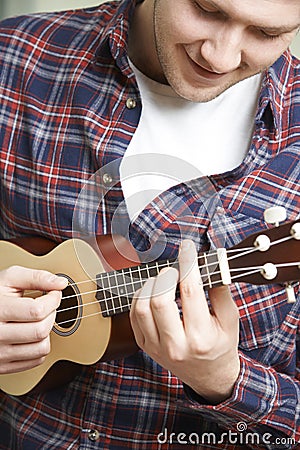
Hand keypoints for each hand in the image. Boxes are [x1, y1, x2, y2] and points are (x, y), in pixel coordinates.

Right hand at [0, 265, 67, 373]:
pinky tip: (32, 333)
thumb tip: (61, 283)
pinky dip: (41, 345)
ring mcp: (0, 353)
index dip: (53, 299)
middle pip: (41, 330)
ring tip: (39, 320)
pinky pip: (37, 359)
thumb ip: (37, 277)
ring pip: (42, 348)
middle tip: (47, 306)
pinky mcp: (4, 365)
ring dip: (47, 331)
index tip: (54, 294)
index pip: (37, 310)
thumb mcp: (11, 278)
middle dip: (51, 315)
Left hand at [130, 240, 239, 402]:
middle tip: (175, 271)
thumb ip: (221, 290)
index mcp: (201, 337)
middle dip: (166, 276)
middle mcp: (176, 345)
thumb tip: (212, 261)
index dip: (188, 263)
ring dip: (150, 286)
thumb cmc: (221, 345)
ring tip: (163, 282)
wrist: (210, 377)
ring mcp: (156, 347)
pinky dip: (140, 298)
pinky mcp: (145, 346)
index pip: (190, 291)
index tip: (188, 248)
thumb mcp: (230, 319)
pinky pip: (133, 316)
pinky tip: (153, 293)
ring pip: (140, 307)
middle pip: (159, 300)